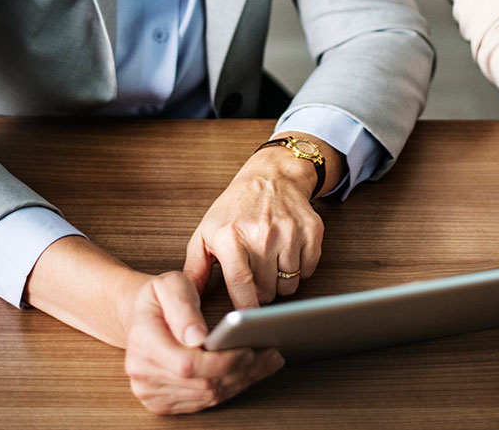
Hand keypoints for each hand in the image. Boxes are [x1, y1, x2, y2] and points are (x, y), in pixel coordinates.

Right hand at [124, 271, 283, 413]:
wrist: (139, 316)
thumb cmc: (158, 297)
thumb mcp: (170, 284)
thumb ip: (183, 306)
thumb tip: (197, 337)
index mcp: (143, 341)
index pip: (188, 364)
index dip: (223, 361)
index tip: (250, 350)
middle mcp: (142, 371)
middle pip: (202, 383)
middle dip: (242, 371)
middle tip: (272, 354)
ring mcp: (149, 390)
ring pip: (206, 395)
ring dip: (241, 381)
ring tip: (268, 362)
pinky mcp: (160, 401)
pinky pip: (201, 402)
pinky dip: (230, 388)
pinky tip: (249, 372)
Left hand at [184, 139, 326, 307]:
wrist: (271, 176)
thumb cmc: (235, 208)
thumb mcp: (206, 233)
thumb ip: (195, 268)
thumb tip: (187, 299)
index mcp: (231, 236)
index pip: (241, 286)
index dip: (245, 310)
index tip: (245, 321)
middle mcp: (262, 234)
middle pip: (268, 291)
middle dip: (261, 291)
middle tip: (255, 273)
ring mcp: (289, 232)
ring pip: (289, 285)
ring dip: (280, 281)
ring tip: (270, 261)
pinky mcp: (312, 231)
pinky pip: (308, 270)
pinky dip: (299, 268)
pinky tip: (287, 252)